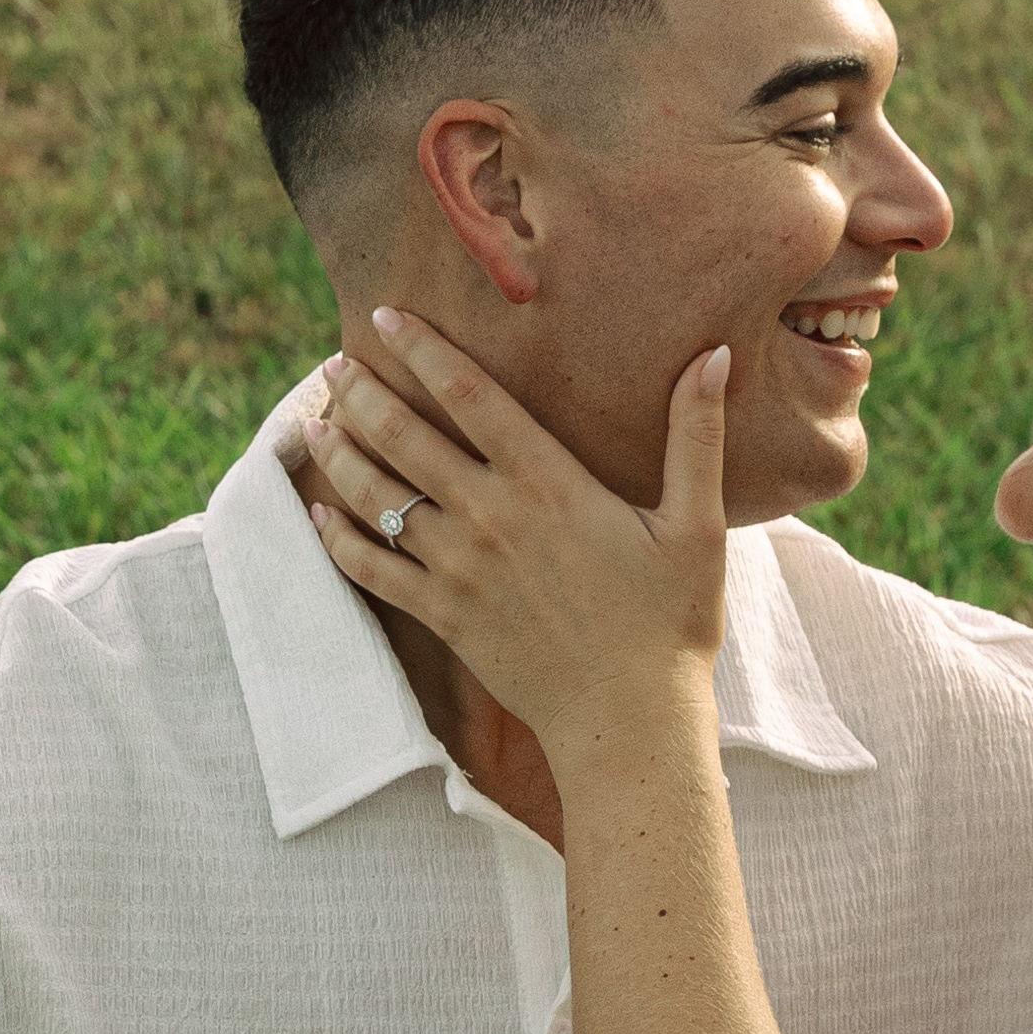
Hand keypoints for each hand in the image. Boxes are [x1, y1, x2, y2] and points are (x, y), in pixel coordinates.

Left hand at [302, 311, 732, 762]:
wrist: (630, 718)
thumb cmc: (671, 621)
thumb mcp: (698, 524)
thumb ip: (697, 435)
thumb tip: (717, 355)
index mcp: (547, 481)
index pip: (469, 394)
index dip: (422, 349)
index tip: (387, 315)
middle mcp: (490, 516)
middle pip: (404, 435)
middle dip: (363, 391)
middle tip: (338, 362)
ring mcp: (458, 568)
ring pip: (376, 496)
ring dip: (340, 453)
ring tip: (316, 421)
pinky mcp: (443, 616)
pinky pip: (371, 570)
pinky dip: (336, 538)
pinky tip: (315, 512)